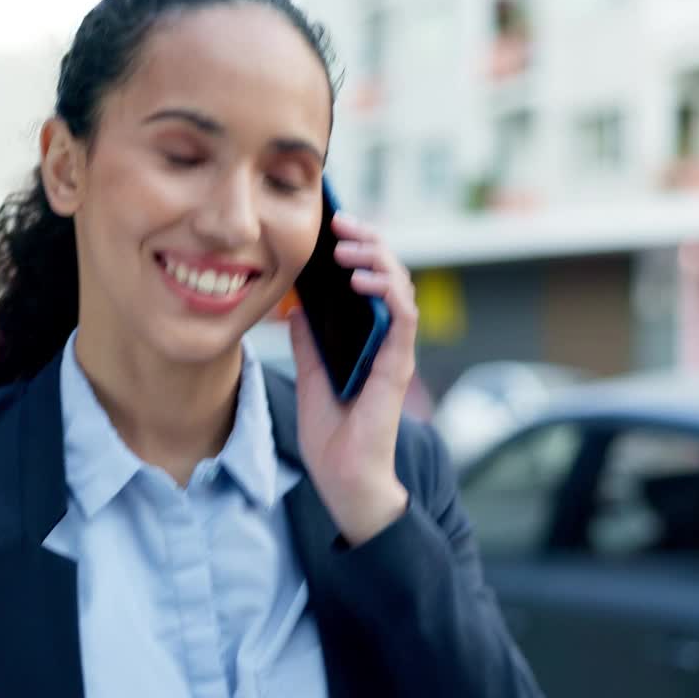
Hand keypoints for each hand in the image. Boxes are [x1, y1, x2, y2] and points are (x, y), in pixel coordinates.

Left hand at [288, 212, 415, 545]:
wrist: (341, 477)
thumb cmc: (331, 430)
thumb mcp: (310, 371)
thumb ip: (308, 338)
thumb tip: (296, 304)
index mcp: (367, 334)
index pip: (369, 277)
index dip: (356, 246)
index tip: (332, 223)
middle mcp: (386, 337)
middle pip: (388, 272)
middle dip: (366, 240)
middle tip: (340, 221)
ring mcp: (395, 350)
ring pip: (399, 286)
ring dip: (375, 258)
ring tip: (346, 247)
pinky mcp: (397, 366)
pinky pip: (402, 318)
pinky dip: (386, 291)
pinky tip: (361, 279)